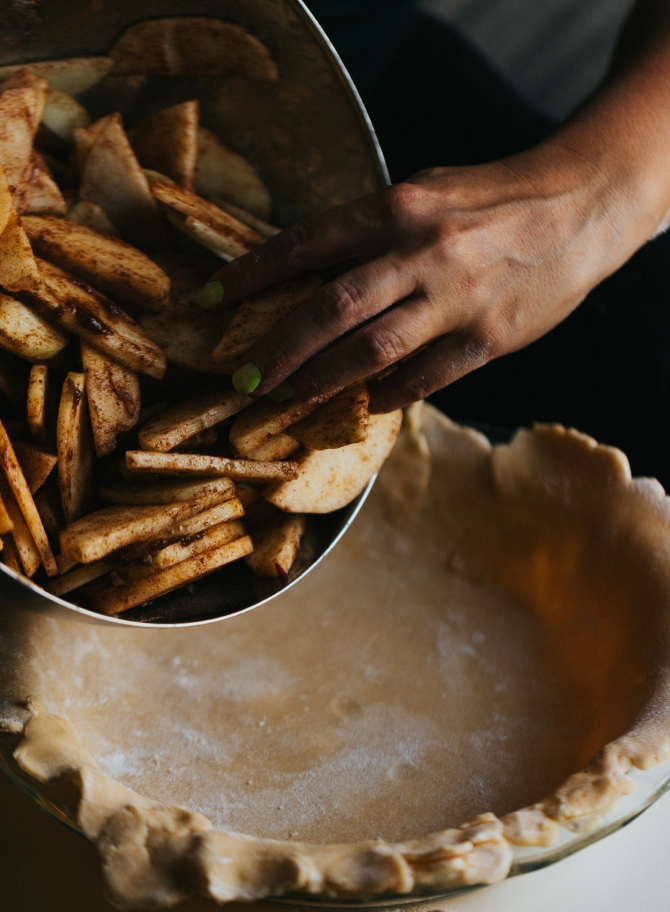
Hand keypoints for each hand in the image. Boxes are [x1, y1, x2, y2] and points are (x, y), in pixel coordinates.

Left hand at [210, 141, 658, 411]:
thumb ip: (370, 231)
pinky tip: (365, 404)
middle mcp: (423, 252)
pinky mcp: (488, 339)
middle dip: (278, 348)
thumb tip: (309, 272)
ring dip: (322, 380)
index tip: (206, 300)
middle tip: (243, 379)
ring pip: (372, 352)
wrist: (580, 207)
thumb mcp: (424, 191)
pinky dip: (388, 395)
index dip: (250, 275)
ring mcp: (457, 300)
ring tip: (289, 397)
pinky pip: (425, 379)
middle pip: (331, 309)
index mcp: (399, 207)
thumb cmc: (491, 197)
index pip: (306, 244)